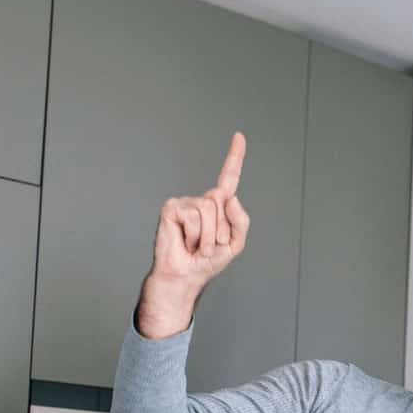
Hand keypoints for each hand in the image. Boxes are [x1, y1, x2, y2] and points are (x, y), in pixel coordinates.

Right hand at [136, 132, 251, 338]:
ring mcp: (186, 203)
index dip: (235, 158)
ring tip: (197, 245)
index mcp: (218, 207)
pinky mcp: (172, 208)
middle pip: (222, 200)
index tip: (239, 136)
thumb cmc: (206, 262)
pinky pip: (194, 217)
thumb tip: (230, 197)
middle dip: (221, 229)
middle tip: (209, 245)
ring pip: (209, 210)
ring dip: (208, 235)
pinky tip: (185, 242)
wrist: (185, 276)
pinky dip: (194, 235)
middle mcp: (202, 201)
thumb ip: (241, 221)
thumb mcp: (235, 244)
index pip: (228, 179)